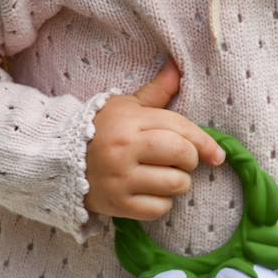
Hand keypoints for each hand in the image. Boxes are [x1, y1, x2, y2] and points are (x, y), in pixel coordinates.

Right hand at [84, 58, 225, 220]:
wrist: (60, 161)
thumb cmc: (100, 131)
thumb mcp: (125, 107)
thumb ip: (156, 93)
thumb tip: (178, 68)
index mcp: (130, 122)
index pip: (180, 129)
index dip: (204, 142)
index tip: (217, 155)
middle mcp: (125, 151)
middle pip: (182, 156)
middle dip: (190, 160)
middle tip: (181, 161)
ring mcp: (121, 180)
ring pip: (175, 185)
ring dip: (178, 183)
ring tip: (164, 177)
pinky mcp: (119, 206)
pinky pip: (159, 209)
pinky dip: (162, 203)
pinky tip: (151, 193)